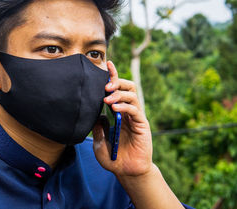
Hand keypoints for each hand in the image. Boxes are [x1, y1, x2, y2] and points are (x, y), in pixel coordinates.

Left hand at [92, 60, 153, 177]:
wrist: (127, 172)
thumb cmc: (113, 157)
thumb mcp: (98, 141)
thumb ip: (97, 128)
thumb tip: (95, 114)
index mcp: (118, 112)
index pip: (117, 90)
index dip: (113, 76)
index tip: (107, 64)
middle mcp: (128, 111)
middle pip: (127, 87)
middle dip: (116, 81)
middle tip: (105, 86)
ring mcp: (136, 117)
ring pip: (132, 95)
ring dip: (119, 93)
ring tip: (107, 99)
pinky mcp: (142, 125)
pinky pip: (135, 110)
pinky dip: (125, 106)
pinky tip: (115, 109)